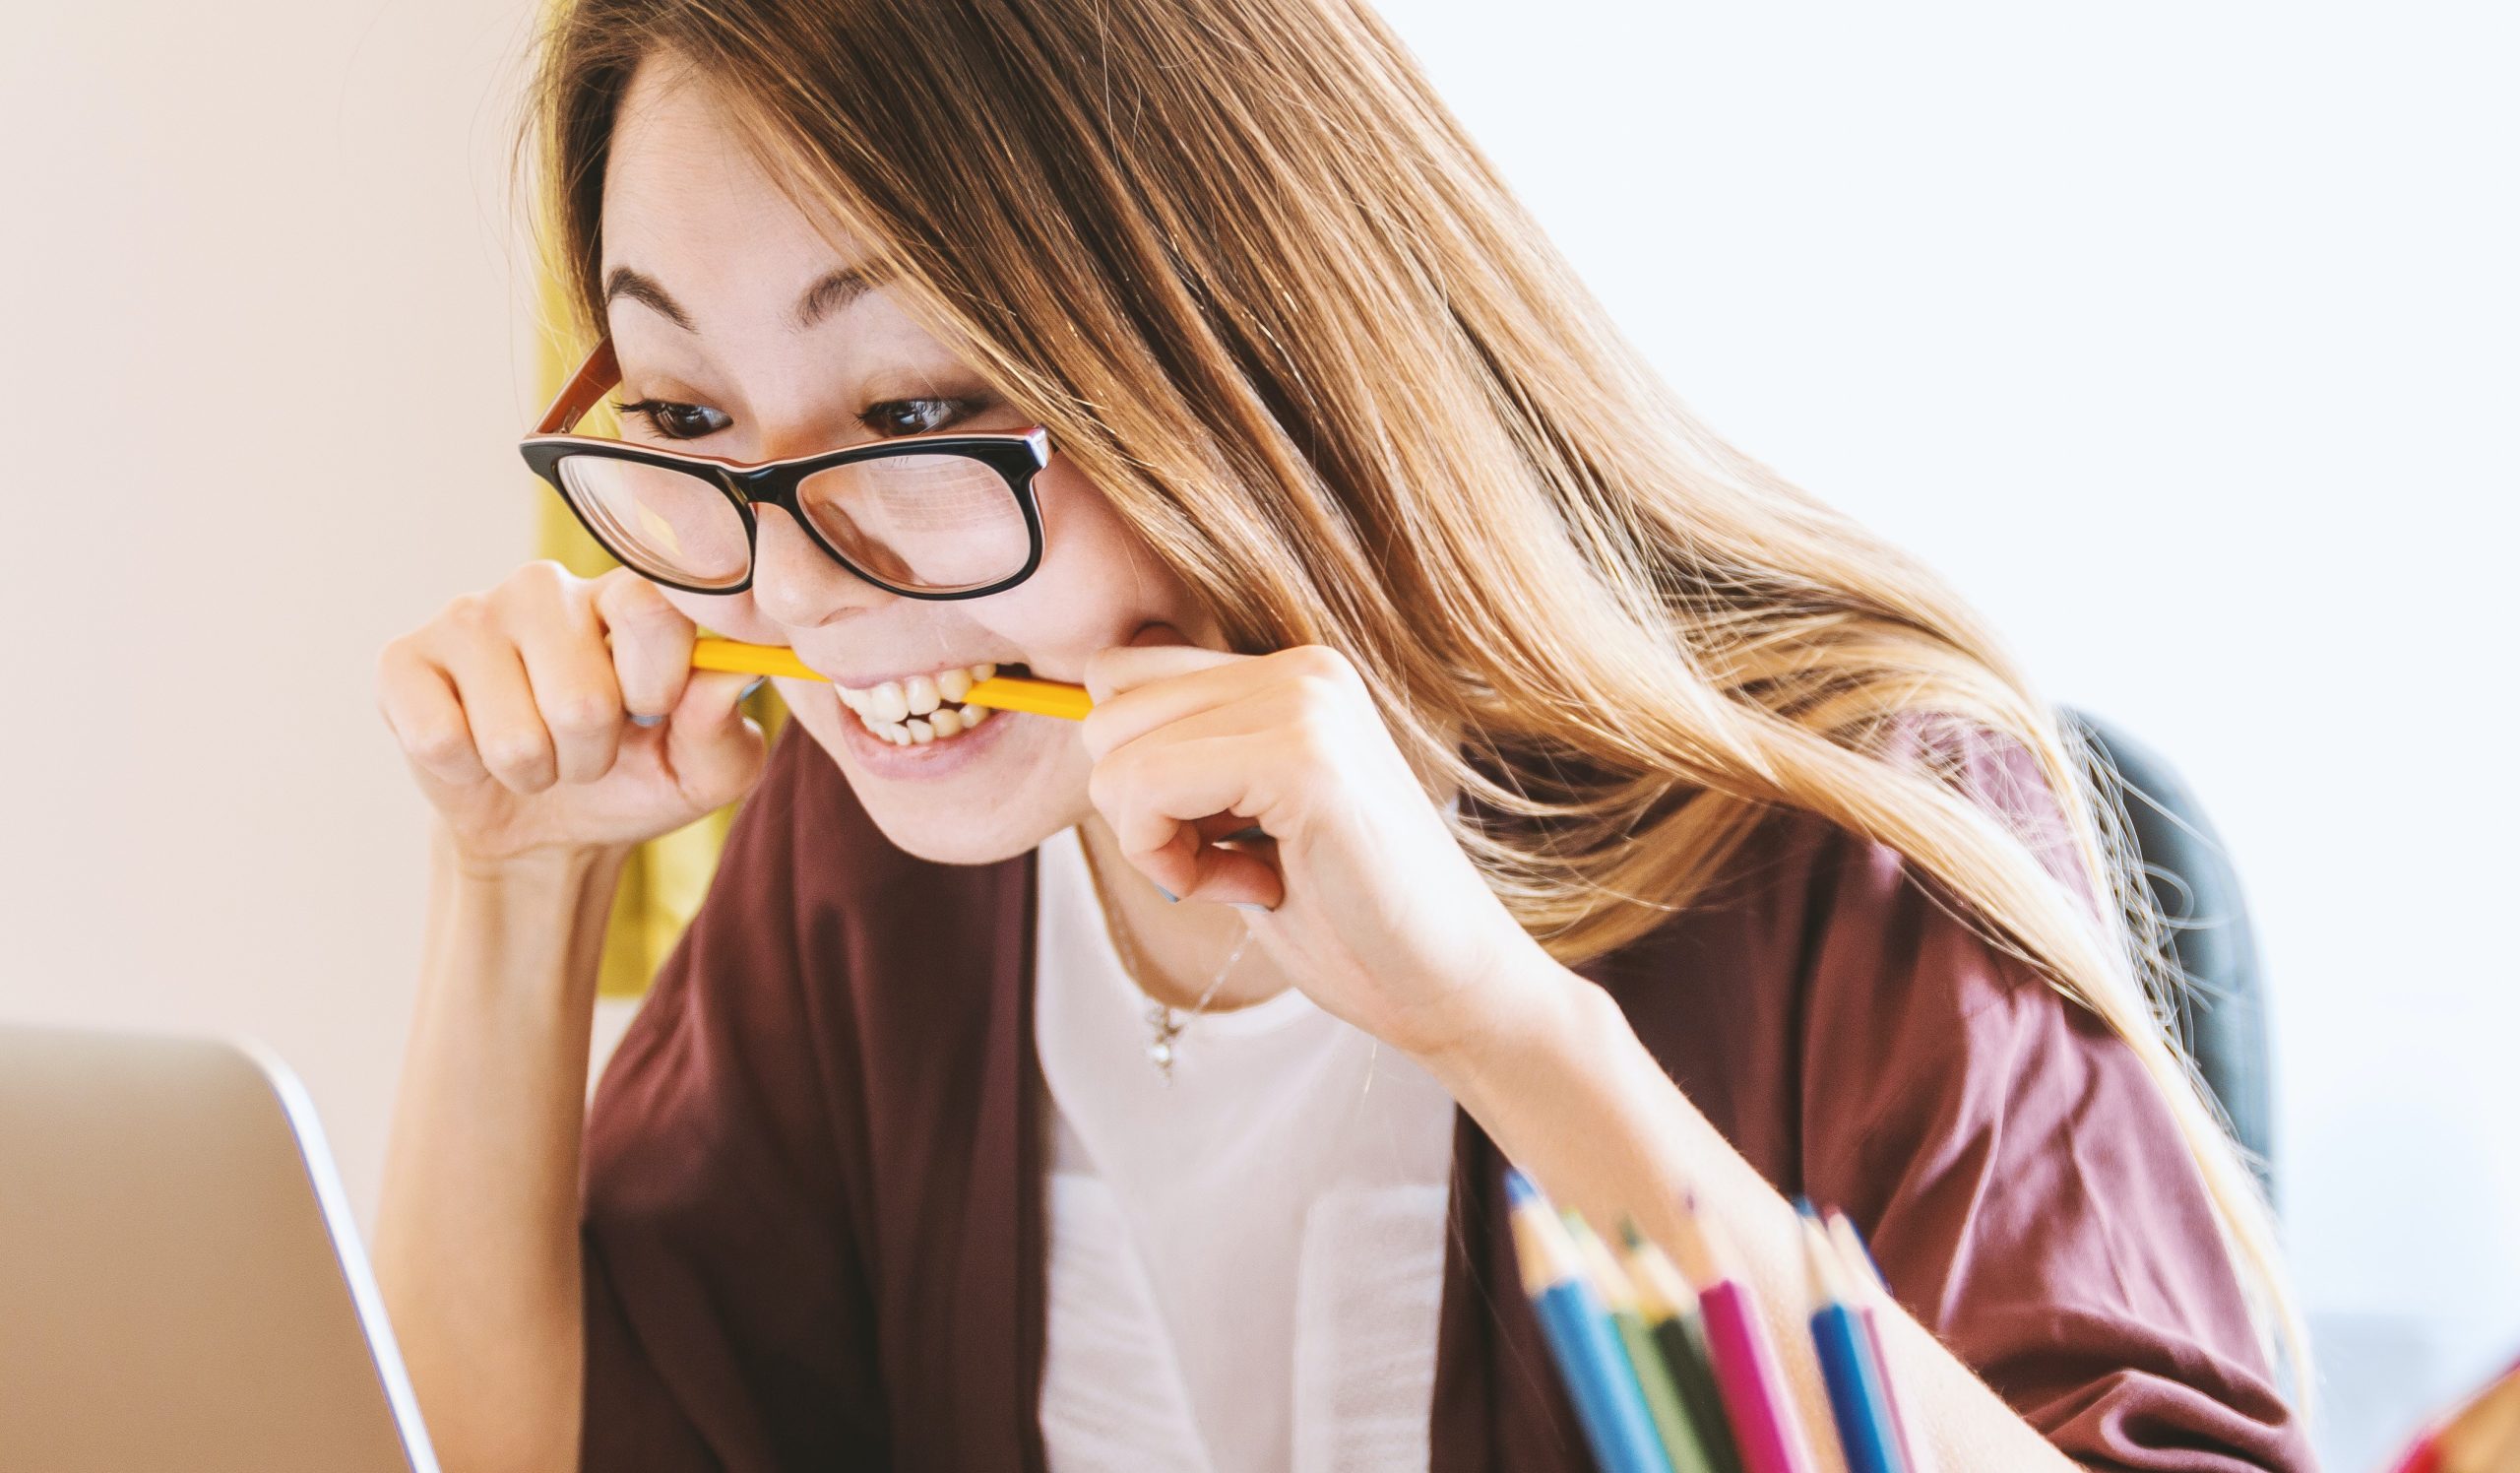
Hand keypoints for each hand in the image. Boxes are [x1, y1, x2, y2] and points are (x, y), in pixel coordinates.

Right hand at [375, 560, 768, 868]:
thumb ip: (724, 726)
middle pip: (581, 699)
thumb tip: (728, 676)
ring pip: (514, 735)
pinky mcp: (404, 660)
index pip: (651, 610)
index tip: (652, 714)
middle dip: (591, 756)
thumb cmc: (635, 779)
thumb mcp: (704, 771)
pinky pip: (440, 739)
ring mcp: (470, 616)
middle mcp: (546, 587)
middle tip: (585, 750)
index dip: (656, 686)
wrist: (545, 827)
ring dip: (534, 771)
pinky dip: (468, 773)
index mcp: (627, 594)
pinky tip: (474, 751)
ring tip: (536, 755)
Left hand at [1080, 629, 1558, 1060]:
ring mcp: (1307, 703)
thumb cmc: (1348, 919)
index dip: (1134, 773)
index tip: (1206, 837)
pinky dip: (1169, 860)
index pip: (1123, 675)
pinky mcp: (1305, 759)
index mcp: (1292, 673)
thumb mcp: (1246, 818)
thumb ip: (1188, 760)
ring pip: (1116, 752)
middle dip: (1136, 809)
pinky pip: (1147, 787)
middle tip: (1222, 865)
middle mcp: (1301, 668)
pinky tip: (1248, 888)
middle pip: (1106, 710)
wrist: (1450, 986)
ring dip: (1153, 840)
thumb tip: (1086, 721)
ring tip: (1244, 875)